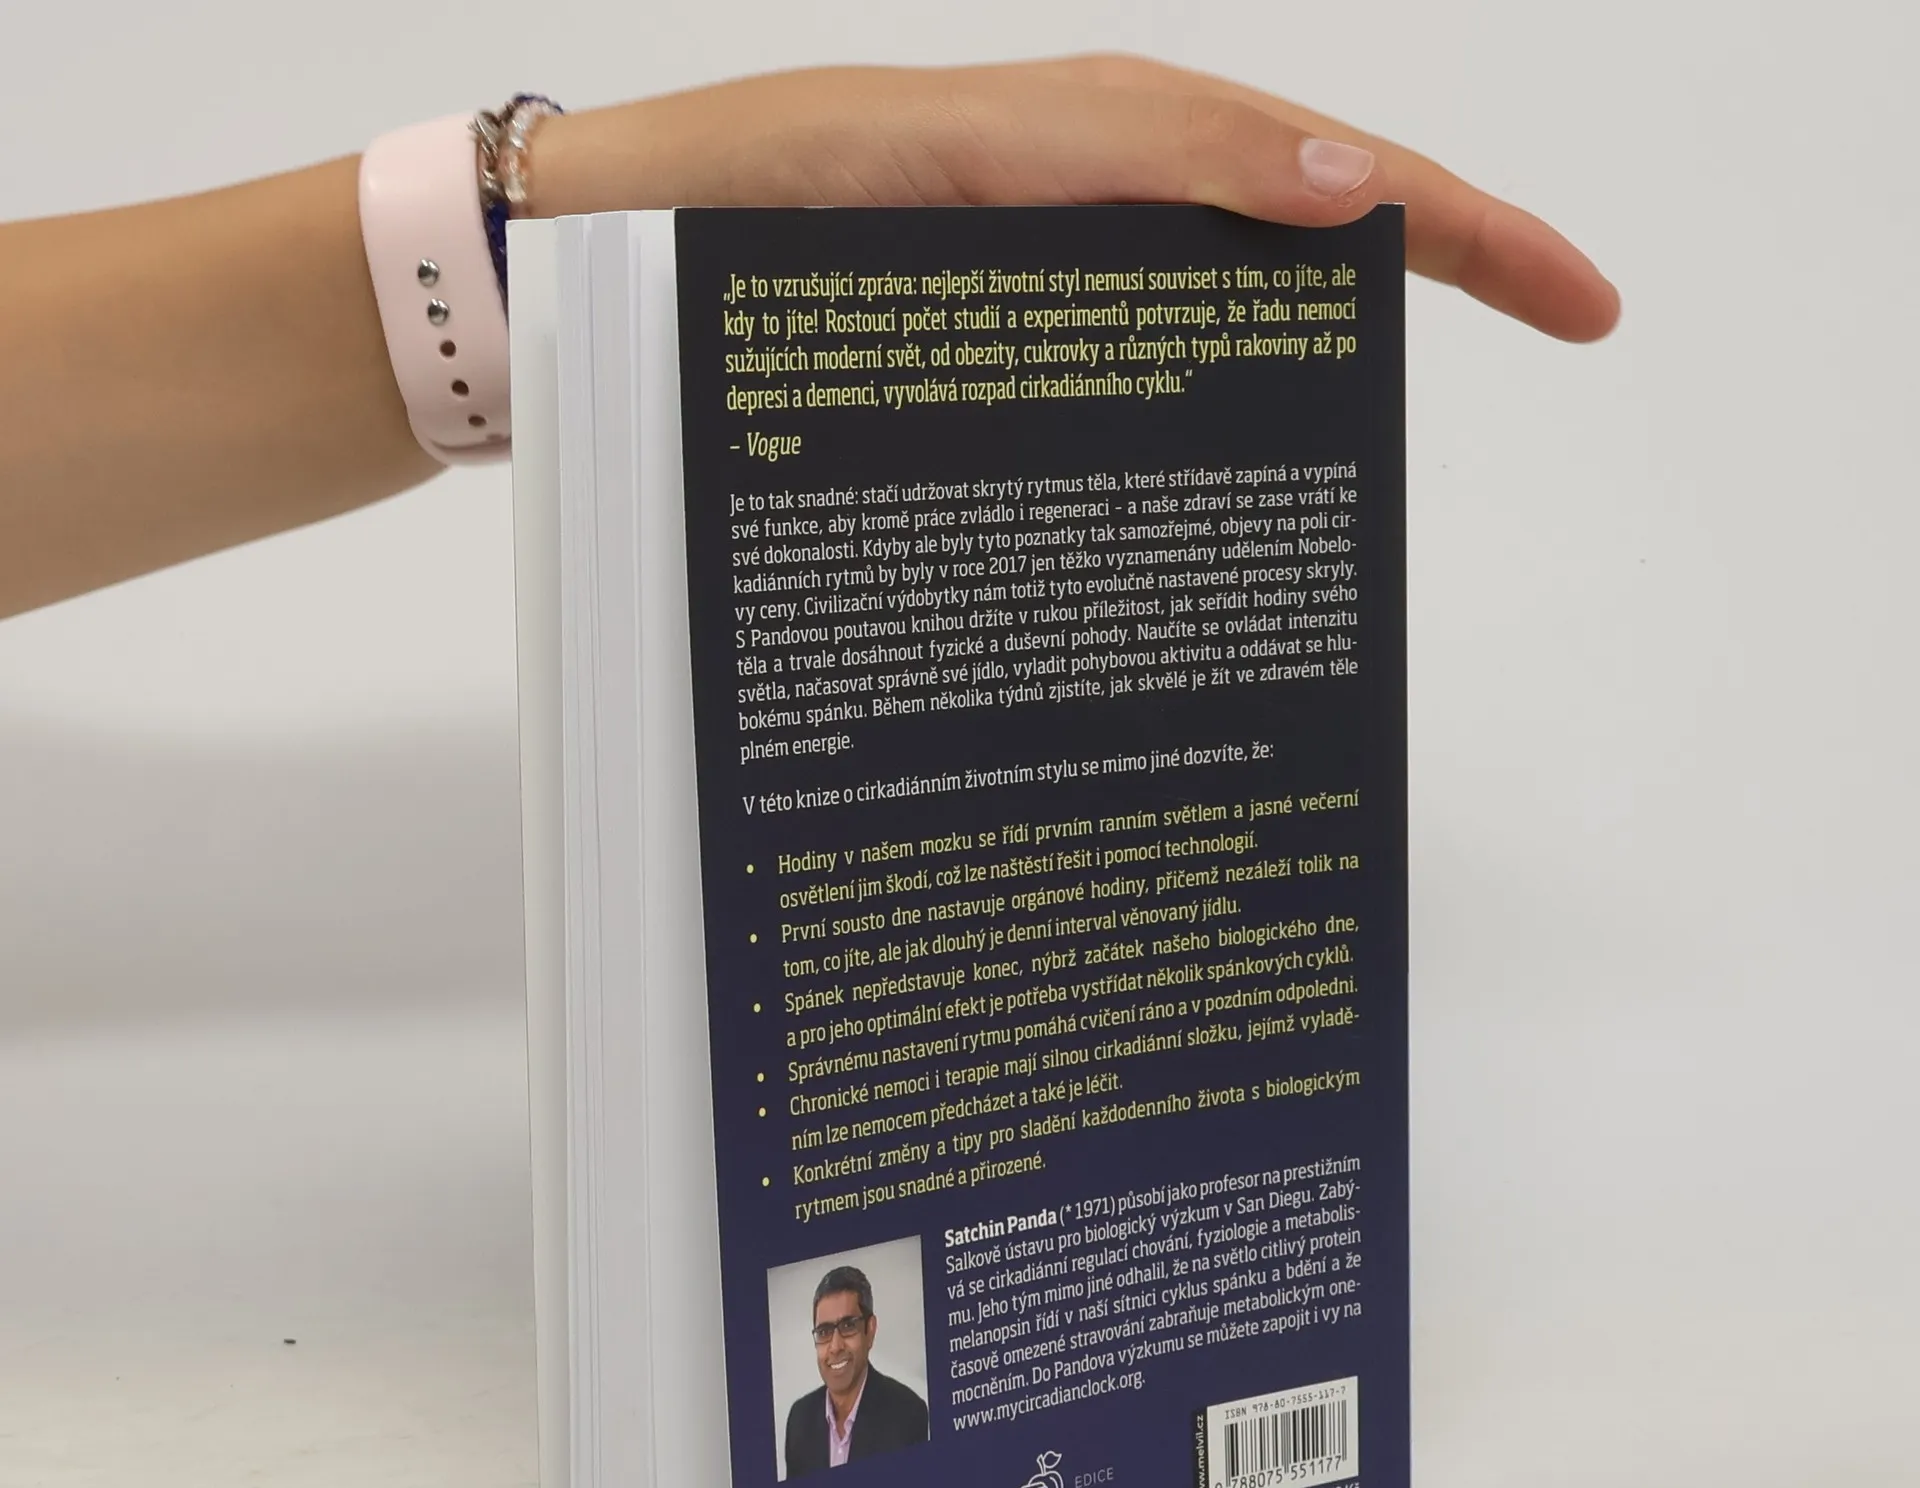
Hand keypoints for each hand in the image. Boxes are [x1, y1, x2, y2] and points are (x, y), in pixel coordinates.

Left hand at [535, 56, 1616, 342]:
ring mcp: (1041, 292)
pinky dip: (1192, 421)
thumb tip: (1345, 186)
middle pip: (1297, 232)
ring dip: (1315, 369)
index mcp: (1098, 147)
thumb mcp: (949, 151)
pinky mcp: (986, 361)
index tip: (1581, 300)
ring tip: (1397, 450)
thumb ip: (1133, 157)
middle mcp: (1085, 215)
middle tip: (1558, 328)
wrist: (591, 271)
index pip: (1326, 170)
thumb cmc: (743, 201)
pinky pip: (1119, 383)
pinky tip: (1224, 482)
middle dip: (1433, 271)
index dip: (1465, 226)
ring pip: (1215, 323)